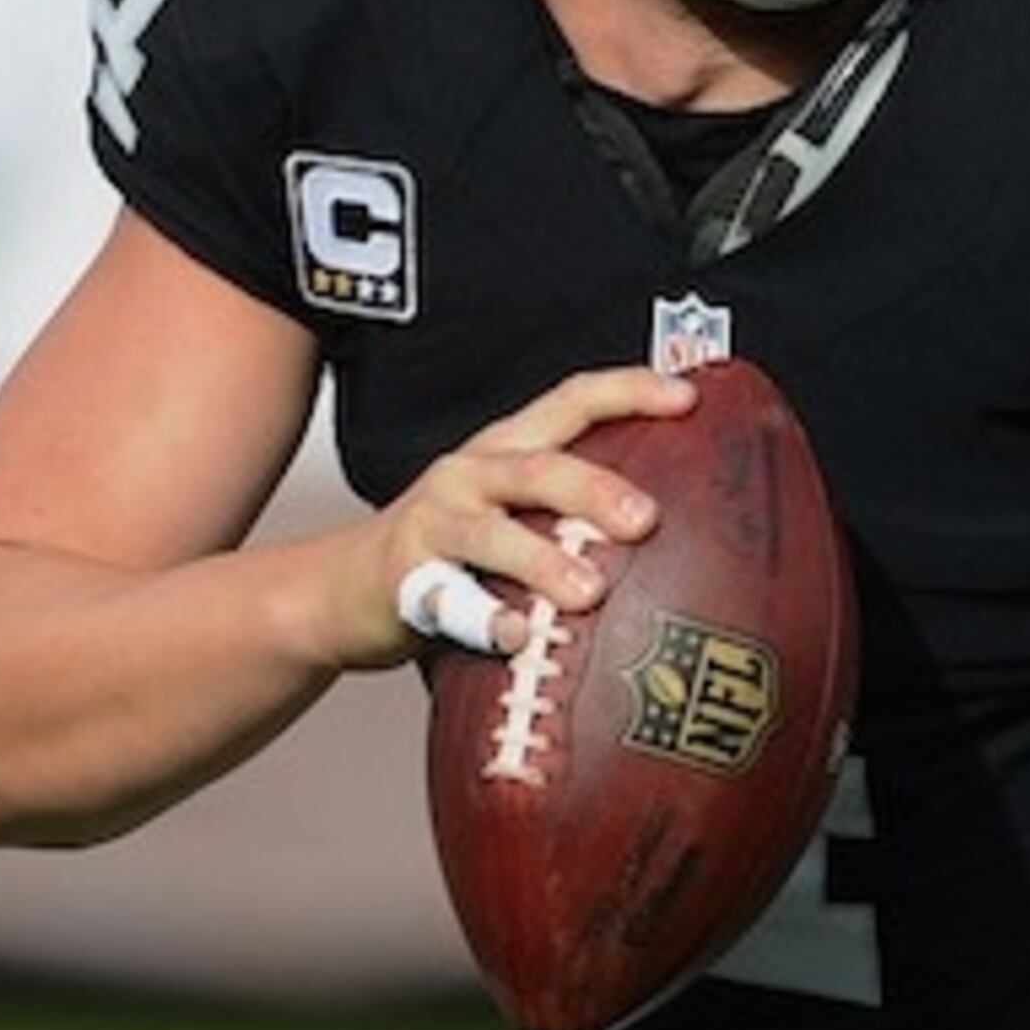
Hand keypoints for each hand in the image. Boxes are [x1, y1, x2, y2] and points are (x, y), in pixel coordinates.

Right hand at [322, 367, 692, 670]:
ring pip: (491, 534)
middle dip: (593, 489)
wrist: (340, 589)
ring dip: (542, 560)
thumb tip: (679, 525)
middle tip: (647, 519)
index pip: (572, 400)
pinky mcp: (404, 578)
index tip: (689, 397)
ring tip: (590, 593)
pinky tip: (518, 638)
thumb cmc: (451, 553)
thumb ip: (572, 510)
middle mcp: (471, 474)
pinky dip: (485, 619)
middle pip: (538, 467)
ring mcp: (434, 523)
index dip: (629, 391)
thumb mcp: (511, 511)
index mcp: (507, 448)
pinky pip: (448, 601)